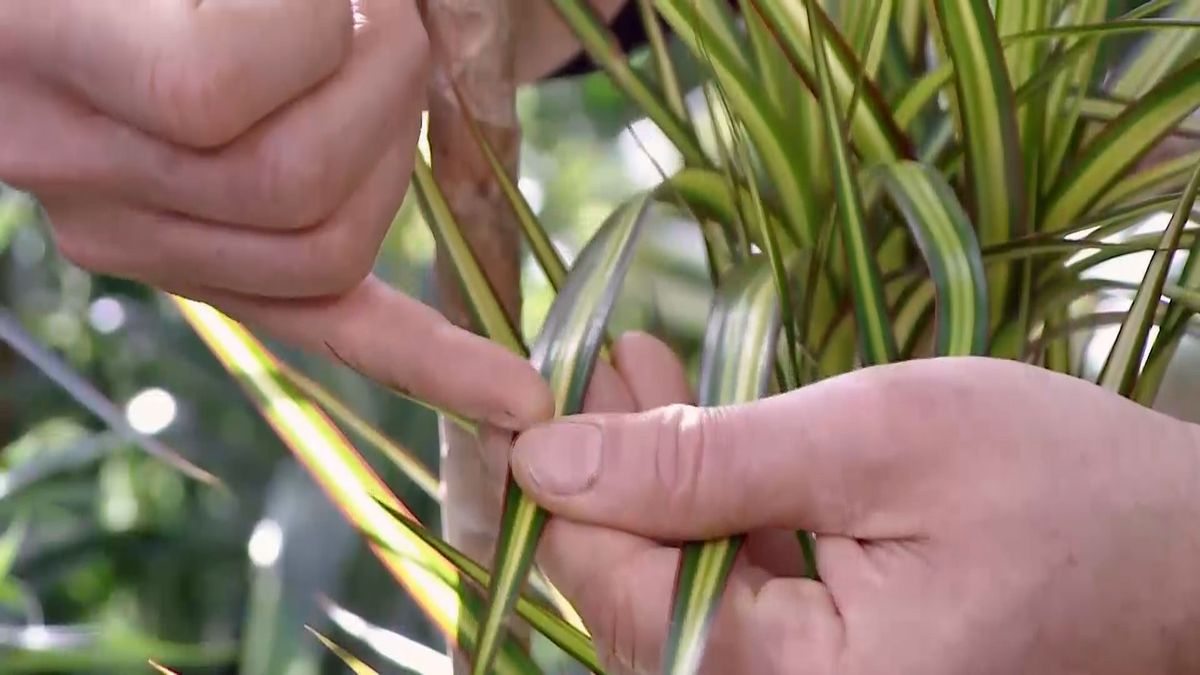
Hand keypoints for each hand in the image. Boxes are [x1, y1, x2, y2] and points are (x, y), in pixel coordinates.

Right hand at [0, 0, 550, 427]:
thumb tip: (393, 18)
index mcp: (49, 52)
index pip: (210, 92)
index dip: (321, 36)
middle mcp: (80, 171)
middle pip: (297, 191)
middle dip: (389, 91)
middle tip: (390, 19)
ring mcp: (135, 236)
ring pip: (327, 259)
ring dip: (395, 159)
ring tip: (374, 72)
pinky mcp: (198, 265)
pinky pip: (322, 327)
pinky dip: (428, 360)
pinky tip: (517, 398)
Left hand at [511, 357, 1199, 673]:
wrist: (1181, 552)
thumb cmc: (1058, 486)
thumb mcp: (874, 442)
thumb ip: (705, 460)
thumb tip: (546, 460)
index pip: (616, 589)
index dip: (563, 486)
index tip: (534, 389)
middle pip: (637, 592)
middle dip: (605, 469)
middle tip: (586, 359)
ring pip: (677, 584)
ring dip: (651, 474)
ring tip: (630, 366)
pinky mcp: (829, 667)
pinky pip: (732, 590)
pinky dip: (706, 506)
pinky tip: (687, 421)